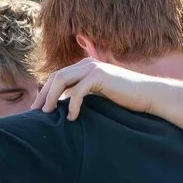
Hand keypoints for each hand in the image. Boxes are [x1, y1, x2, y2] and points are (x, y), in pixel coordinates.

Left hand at [38, 55, 159, 120]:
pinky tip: (72, 117)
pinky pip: (78, 91)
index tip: (38, 108)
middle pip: (56, 76)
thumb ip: (84, 94)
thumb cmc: (125, 98)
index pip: (58, 76)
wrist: (147, 95)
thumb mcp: (100, 94)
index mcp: (85, 67)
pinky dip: (73, 105)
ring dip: (52, 97)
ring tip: (48, 113)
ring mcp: (93, 68)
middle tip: (36, 112)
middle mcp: (87, 64)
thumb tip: (66, 108)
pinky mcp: (100, 77)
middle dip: (44, 94)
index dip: (46, 91)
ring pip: (62, 80)